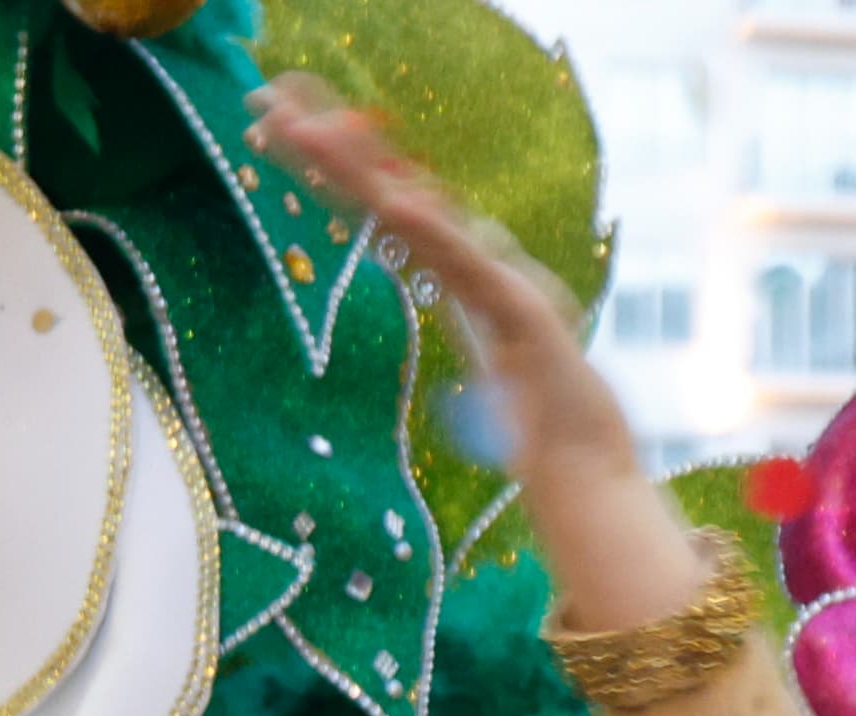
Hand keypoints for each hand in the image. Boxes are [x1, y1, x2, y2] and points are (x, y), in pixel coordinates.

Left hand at [246, 72, 701, 635]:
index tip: (267, 126)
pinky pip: (472, 267)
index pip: (385, 210)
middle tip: (261, 99)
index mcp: (462, 280)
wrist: (594, 475)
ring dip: (364, 172)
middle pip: (395, 195)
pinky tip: (394, 201)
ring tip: (304, 131)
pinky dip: (436, 231)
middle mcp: (482, 270)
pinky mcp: (527, 317)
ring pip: (424, 217)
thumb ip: (463, 345)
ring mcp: (505, 288)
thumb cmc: (543, 435)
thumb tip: (447, 338)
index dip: (331, 167)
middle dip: (330, 146)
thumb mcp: (481, 380)